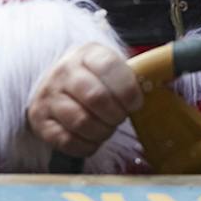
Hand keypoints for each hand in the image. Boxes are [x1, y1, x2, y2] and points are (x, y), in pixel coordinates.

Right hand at [25, 43, 145, 160]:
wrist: (57, 86)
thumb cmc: (94, 80)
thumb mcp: (111, 68)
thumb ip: (132, 76)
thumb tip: (160, 83)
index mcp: (86, 54)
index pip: (108, 67)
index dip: (127, 90)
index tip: (136, 104)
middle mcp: (63, 72)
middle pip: (96, 97)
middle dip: (116, 114)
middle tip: (120, 118)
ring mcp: (48, 96)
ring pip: (81, 122)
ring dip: (102, 132)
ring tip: (107, 128)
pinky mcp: (39, 121)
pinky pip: (67, 141)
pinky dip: (87, 145)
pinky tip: (93, 139)